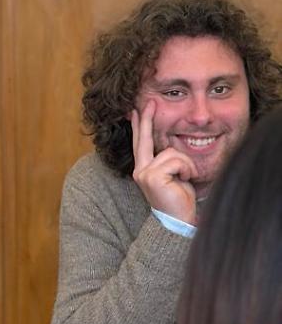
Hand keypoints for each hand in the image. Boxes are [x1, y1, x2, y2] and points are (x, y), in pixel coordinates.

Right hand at [130, 101, 197, 223]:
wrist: (178, 222)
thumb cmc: (180, 200)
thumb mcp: (175, 176)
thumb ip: (170, 161)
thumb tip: (172, 144)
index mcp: (144, 170)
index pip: (141, 143)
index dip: (139, 126)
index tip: (136, 110)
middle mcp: (140, 170)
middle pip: (144, 139)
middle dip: (147, 119)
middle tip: (150, 102)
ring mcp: (144, 173)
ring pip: (172, 152)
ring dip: (186, 164)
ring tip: (186, 179)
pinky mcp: (152, 176)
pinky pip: (176, 160)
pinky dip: (187, 169)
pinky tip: (185, 181)